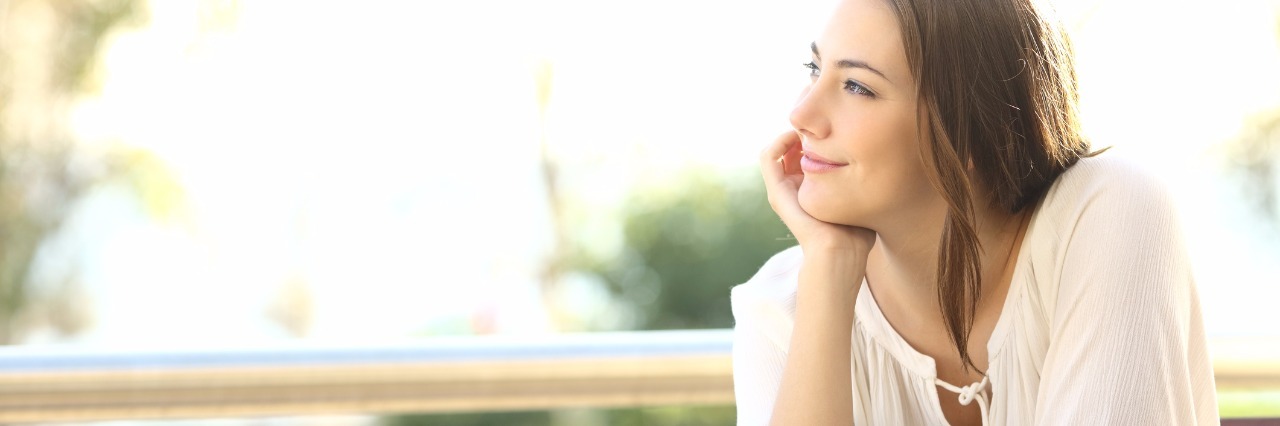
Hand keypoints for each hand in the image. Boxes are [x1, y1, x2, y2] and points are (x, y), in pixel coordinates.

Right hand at [760, 130, 876, 253]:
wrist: (841, 252)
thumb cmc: (856, 231)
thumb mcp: (860, 197)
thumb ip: (860, 180)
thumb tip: (877, 160)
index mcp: (810, 189)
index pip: (804, 152)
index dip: (816, 137)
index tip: (835, 129)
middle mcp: (793, 187)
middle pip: (790, 148)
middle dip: (805, 133)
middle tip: (824, 126)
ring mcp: (781, 189)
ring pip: (776, 149)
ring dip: (790, 134)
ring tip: (810, 130)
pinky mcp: (775, 191)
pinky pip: (768, 157)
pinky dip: (779, 141)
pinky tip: (798, 136)